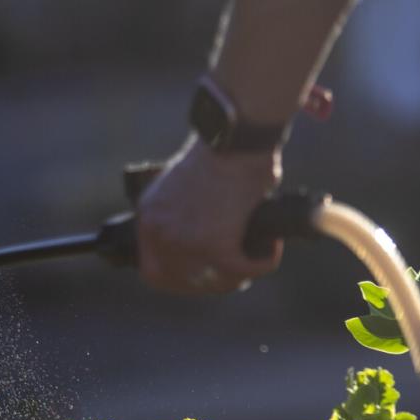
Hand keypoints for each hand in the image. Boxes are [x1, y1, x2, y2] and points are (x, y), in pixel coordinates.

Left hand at [137, 138, 282, 294]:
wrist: (234, 136)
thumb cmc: (220, 151)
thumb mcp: (186, 185)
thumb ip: (187, 212)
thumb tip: (210, 235)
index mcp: (148, 216)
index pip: (152, 268)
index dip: (179, 277)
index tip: (201, 275)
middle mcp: (159, 233)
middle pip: (180, 282)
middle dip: (209, 282)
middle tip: (235, 274)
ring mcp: (184, 243)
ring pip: (213, 280)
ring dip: (238, 274)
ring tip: (258, 257)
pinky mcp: (215, 246)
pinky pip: (244, 269)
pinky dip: (263, 261)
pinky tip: (271, 246)